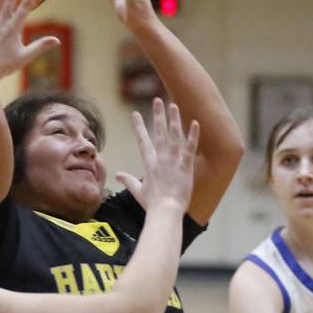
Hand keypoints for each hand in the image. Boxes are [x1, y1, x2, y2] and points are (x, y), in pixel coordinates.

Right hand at [116, 98, 198, 212]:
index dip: (139, 126)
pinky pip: (190, 147)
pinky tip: (195, 123)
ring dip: (174, 119)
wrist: (165, 211)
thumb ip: (128, 181)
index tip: (135, 114)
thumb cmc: (153, 204)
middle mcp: (160, 158)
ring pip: (174, 136)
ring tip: (174, 105)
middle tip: (157, 100)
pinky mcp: (186, 166)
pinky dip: (193, 135)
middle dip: (158, 115)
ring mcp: (173, 161)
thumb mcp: (138, 191)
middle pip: (159, 132)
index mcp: (149, 163)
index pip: (142, 140)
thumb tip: (117, 175)